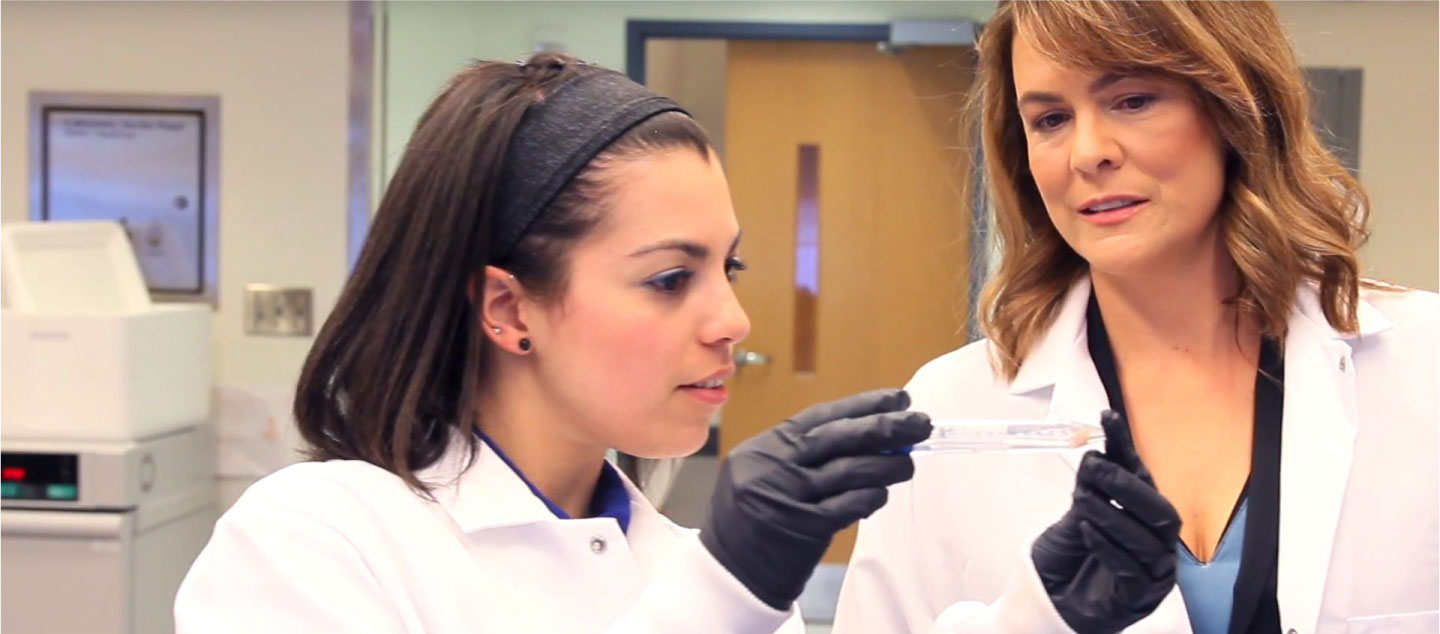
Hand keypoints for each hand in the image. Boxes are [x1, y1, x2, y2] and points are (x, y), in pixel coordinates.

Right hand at [699, 388, 931, 609]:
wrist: (731, 574)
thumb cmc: (755, 520)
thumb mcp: (765, 475)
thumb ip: (808, 456)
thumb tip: (874, 437)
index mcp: (762, 447)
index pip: (819, 417)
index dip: (861, 406)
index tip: (897, 399)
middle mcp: (771, 466)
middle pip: (836, 437)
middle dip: (883, 426)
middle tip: (920, 422)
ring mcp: (785, 496)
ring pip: (848, 470)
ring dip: (886, 465)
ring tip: (908, 463)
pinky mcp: (801, 528)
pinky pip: (848, 506)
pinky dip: (871, 497)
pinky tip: (882, 494)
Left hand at [1031, 410, 1181, 633]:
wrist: (1047, 601)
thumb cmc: (1067, 557)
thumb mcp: (1075, 515)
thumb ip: (1089, 488)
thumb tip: (1095, 452)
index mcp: (1143, 517)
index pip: (1142, 477)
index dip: (1126, 448)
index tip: (1107, 418)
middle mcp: (1156, 544)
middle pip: (1162, 512)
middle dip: (1127, 487)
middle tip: (1094, 467)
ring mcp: (1153, 574)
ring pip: (1148, 541)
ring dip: (1112, 515)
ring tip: (1082, 501)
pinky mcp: (1139, 600)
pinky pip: (1132, 572)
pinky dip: (1108, 548)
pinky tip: (1086, 532)